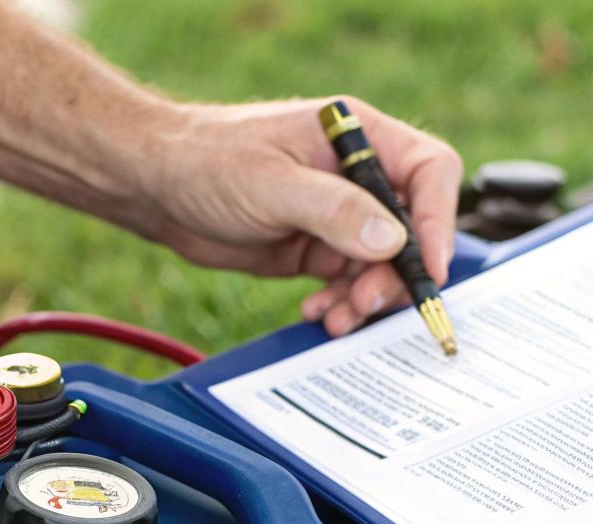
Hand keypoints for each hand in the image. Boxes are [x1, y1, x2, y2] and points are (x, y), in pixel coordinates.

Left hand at [137, 96, 461, 336]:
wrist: (154, 186)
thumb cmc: (207, 160)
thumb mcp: (272, 184)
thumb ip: (334, 211)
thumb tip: (392, 241)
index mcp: (358, 136)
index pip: (428, 171)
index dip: (438, 219)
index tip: (428, 266)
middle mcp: (356, 175)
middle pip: (410, 228)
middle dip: (395, 273)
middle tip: (365, 302)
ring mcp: (337, 215)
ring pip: (380, 265)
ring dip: (366, 297)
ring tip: (338, 318)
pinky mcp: (315, 249)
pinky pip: (347, 283)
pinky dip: (341, 304)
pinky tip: (318, 314)